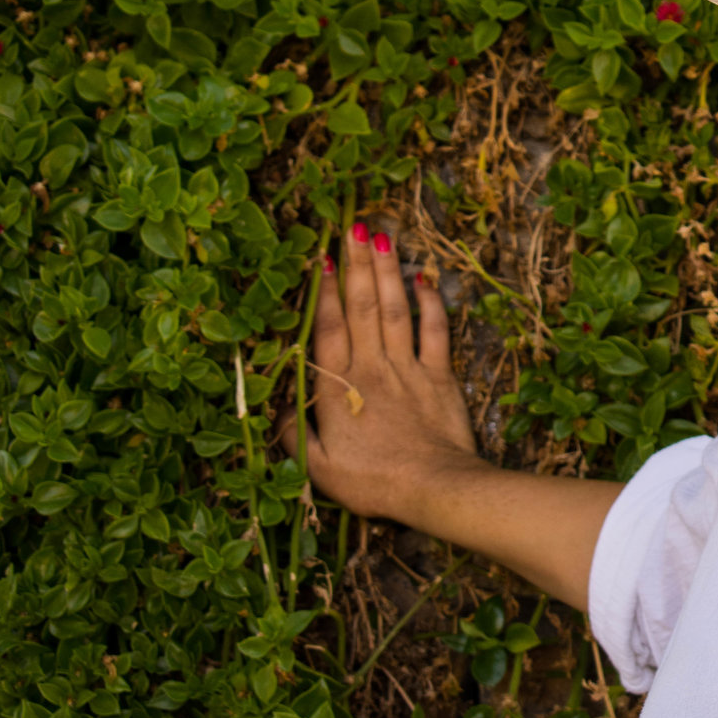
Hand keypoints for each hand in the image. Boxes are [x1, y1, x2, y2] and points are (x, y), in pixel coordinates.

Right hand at [285, 222, 481, 526]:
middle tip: (353, 227)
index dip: (323, 292)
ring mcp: (409, 368)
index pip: (328, 328)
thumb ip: (295, 435)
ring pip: (397, 310)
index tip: (321, 258)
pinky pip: (436, 331)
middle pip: (364, 307)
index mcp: (340, 387)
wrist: (434, 489)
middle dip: (357, 265)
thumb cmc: (373, 482)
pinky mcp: (441, 376)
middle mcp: (374, 367)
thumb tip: (277, 410)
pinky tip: (426, 277)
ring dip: (389, 272)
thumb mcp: (318, 469)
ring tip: (382, 237)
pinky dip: (432, 302)